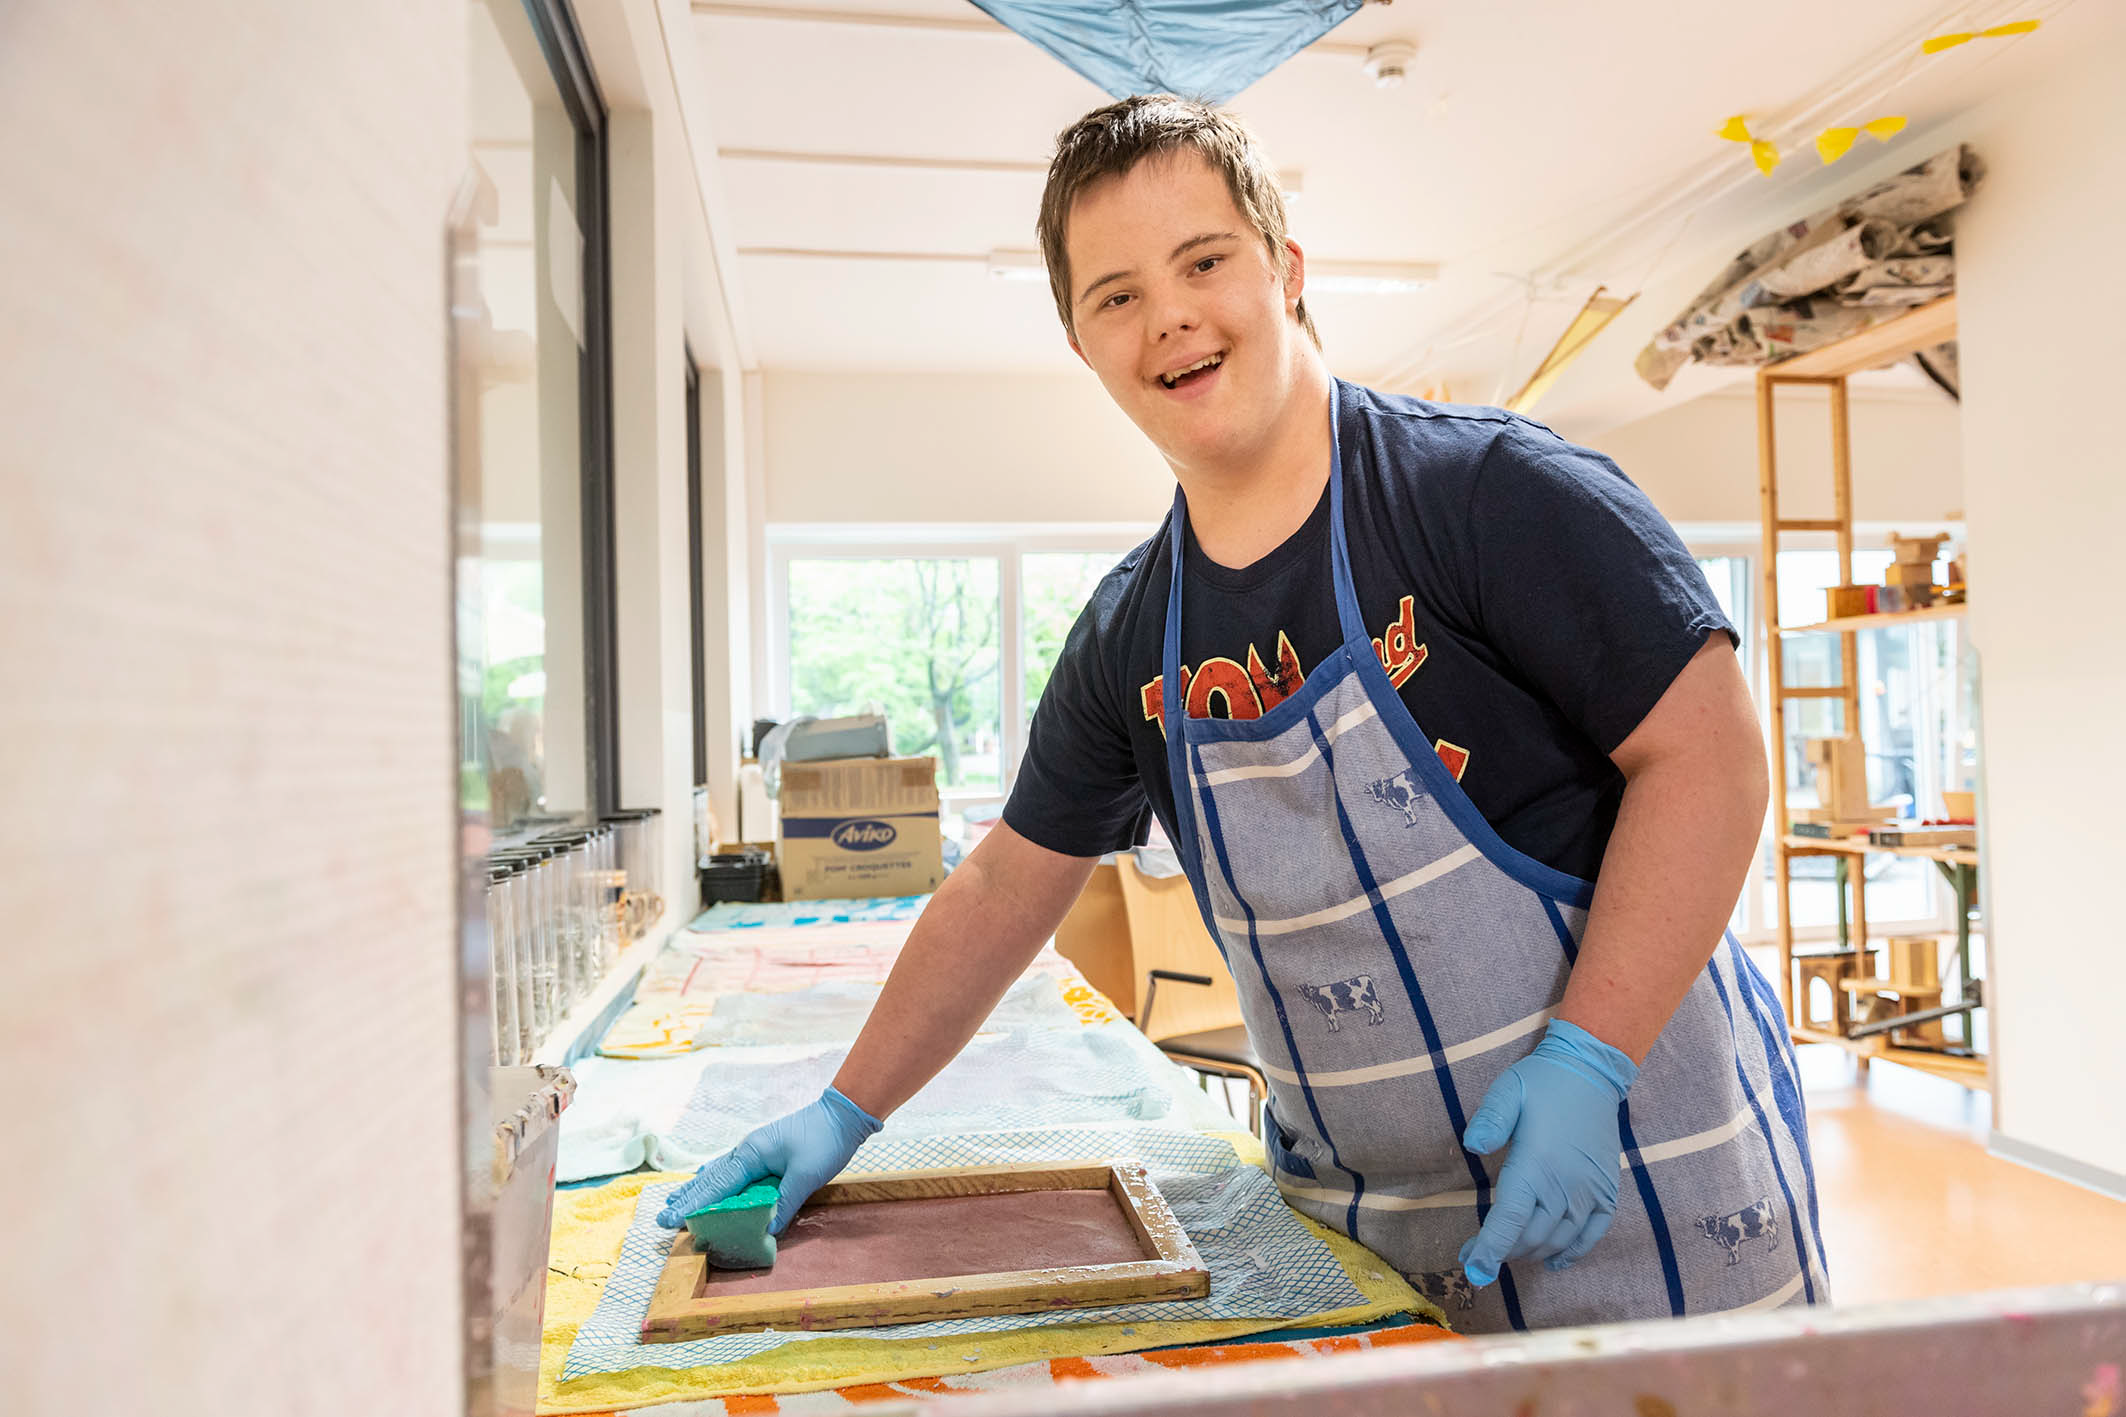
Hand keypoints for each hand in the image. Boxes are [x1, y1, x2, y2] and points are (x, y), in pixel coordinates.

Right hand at [654, 1086, 881, 1232]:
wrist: (842, 1114)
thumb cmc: (825, 1141)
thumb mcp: (806, 1176)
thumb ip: (784, 1202)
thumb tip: (766, 1231)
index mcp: (752, 1154)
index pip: (718, 1186)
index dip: (694, 1205)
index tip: (671, 1219)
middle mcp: (747, 1151)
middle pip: (712, 1179)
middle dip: (688, 1199)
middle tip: (662, 1217)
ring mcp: (755, 1150)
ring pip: (720, 1173)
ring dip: (699, 1188)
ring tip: (676, 1200)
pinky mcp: (765, 1152)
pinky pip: (733, 1170)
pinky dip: (717, 1179)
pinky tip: (708, 1178)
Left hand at [1457, 1019, 1636, 1286]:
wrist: (1591, 1072)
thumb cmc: (1542, 1082)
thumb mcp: (1508, 1091)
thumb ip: (1490, 1120)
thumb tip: (1471, 1146)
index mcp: (1536, 1166)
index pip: (1509, 1221)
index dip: (1490, 1249)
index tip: (1473, 1271)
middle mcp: (1565, 1187)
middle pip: (1530, 1236)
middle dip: (1501, 1252)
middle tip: (1476, 1255)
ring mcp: (1590, 1193)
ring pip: (1558, 1240)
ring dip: (1530, 1252)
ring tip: (1507, 1251)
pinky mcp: (1607, 1193)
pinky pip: (1592, 1235)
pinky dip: (1572, 1253)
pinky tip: (1553, 1261)